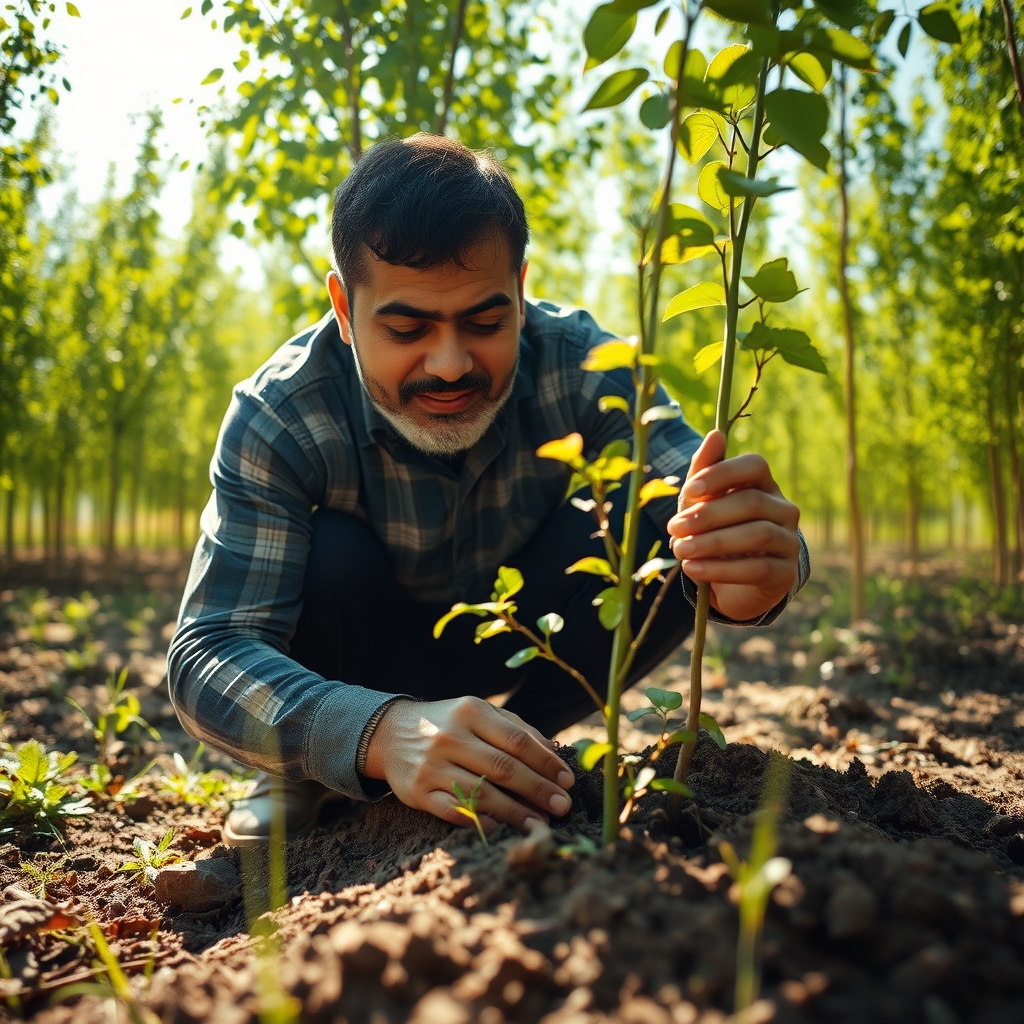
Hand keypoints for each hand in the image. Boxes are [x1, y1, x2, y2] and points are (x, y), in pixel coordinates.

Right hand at [362, 696, 574, 832]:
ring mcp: (432, 766)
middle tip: (563, 807)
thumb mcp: (479, 713)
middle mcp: (451, 737)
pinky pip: (453, 811)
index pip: (518, 741)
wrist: (391, 733)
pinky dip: (479, 821)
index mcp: (471, 712)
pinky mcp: (417, 791)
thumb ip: (516, 728)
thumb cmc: (449, 723)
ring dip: (516, 812)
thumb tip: (554, 752)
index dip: (546, 763)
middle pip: (504, 768)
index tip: (568, 781)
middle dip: (538, 790)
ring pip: (482, 793)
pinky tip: (501, 828)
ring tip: (540, 825)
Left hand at [667, 429, 800, 621]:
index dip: (723, 474)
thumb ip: (704, 471)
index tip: (691, 490)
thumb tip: (715, 434)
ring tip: (680, 550)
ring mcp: (789, 541)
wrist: (730, 583)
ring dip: (712, 542)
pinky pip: (758, 568)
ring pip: (757, 534)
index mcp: (764, 485)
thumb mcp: (701, 502)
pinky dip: (721, 569)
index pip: (755, 465)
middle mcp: (784, 509)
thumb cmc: (714, 532)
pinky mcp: (786, 573)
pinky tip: (693, 569)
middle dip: (707, 514)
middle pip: (752, 502)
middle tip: (674, 527)